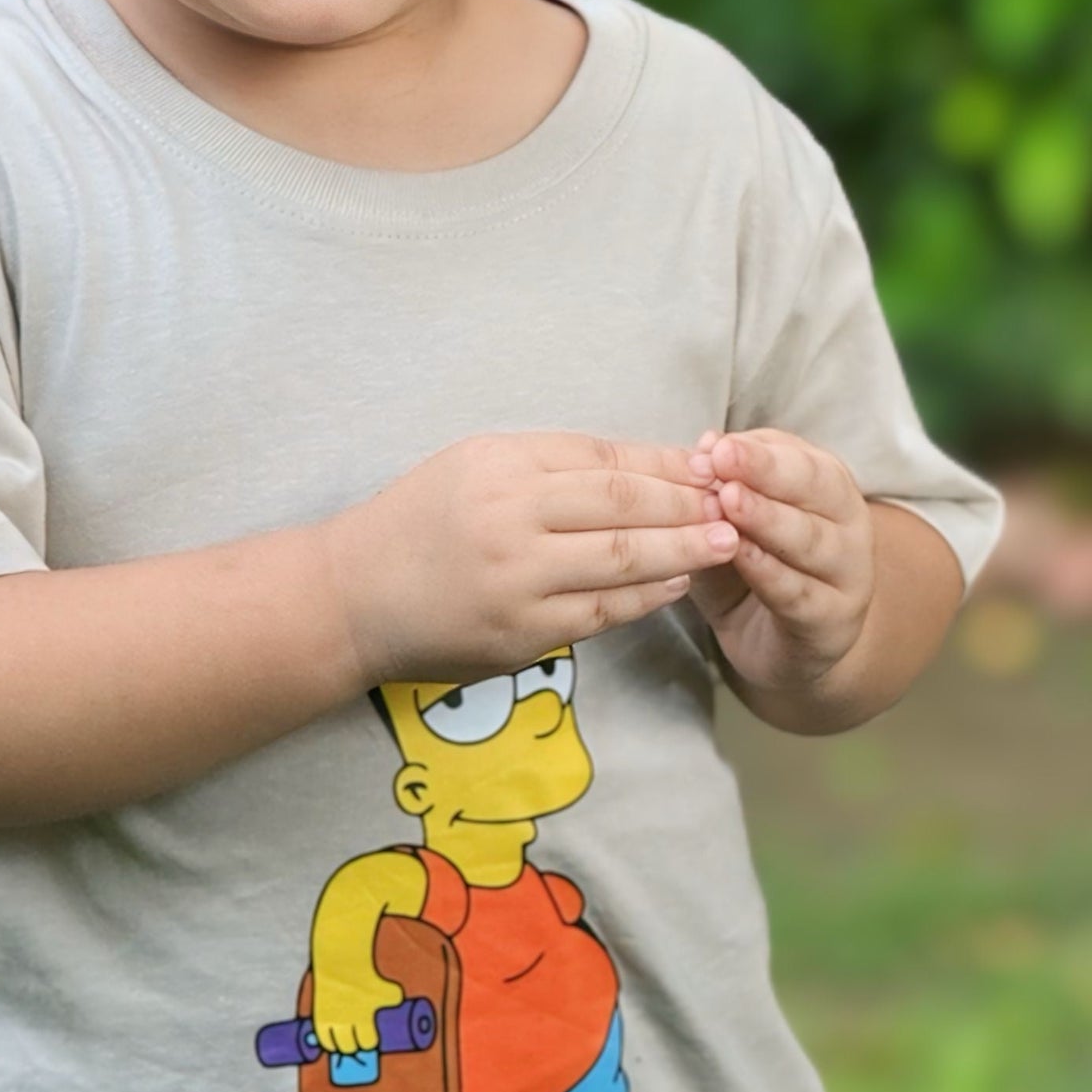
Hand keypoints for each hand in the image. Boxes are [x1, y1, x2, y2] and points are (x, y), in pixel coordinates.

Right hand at [313, 965, 404, 1057]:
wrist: (341, 963)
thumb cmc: (365, 976)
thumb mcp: (385, 987)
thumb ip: (393, 996)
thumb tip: (398, 1002)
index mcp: (363, 1018)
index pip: (367, 1042)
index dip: (370, 1042)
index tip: (370, 1039)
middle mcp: (345, 1022)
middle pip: (350, 1047)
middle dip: (355, 1046)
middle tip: (357, 1042)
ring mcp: (330, 1020)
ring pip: (334, 1046)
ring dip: (340, 1047)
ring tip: (344, 1044)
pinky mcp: (319, 1015)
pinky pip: (321, 1037)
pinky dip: (327, 1043)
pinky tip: (330, 1044)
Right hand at [321, 431, 737, 685]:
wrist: (353, 596)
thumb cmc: (420, 522)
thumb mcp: (475, 465)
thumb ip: (552, 463)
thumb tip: (646, 465)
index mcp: (500, 466)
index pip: (603, 458)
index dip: (666, 463)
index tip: (711, 465)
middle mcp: (508, 518)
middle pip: (623, 504)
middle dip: (688, 503)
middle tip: (738, 502)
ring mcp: (516, 580)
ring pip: (621, 559)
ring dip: (683, 550)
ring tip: (727, 541)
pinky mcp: (519, 633)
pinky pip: (600, 611)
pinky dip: (646, 596)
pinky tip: (677, 583)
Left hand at [684, 428, 874, 692]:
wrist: (788, 650)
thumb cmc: (757, 572)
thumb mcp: (731, 523)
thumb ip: (722, 487)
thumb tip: (705, 445)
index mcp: (828, 488)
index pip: (799, 457)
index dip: (758, 450)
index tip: (716, 446)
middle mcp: (849, 524)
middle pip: (814, 488)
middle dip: (766, 471)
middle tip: (723, 459)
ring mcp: (848, 575)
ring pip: (811, 540)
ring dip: (768, 518)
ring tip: (728, 501)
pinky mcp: (833, 623)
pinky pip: (800, 594)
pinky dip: (770, 573)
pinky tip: (740, 554)